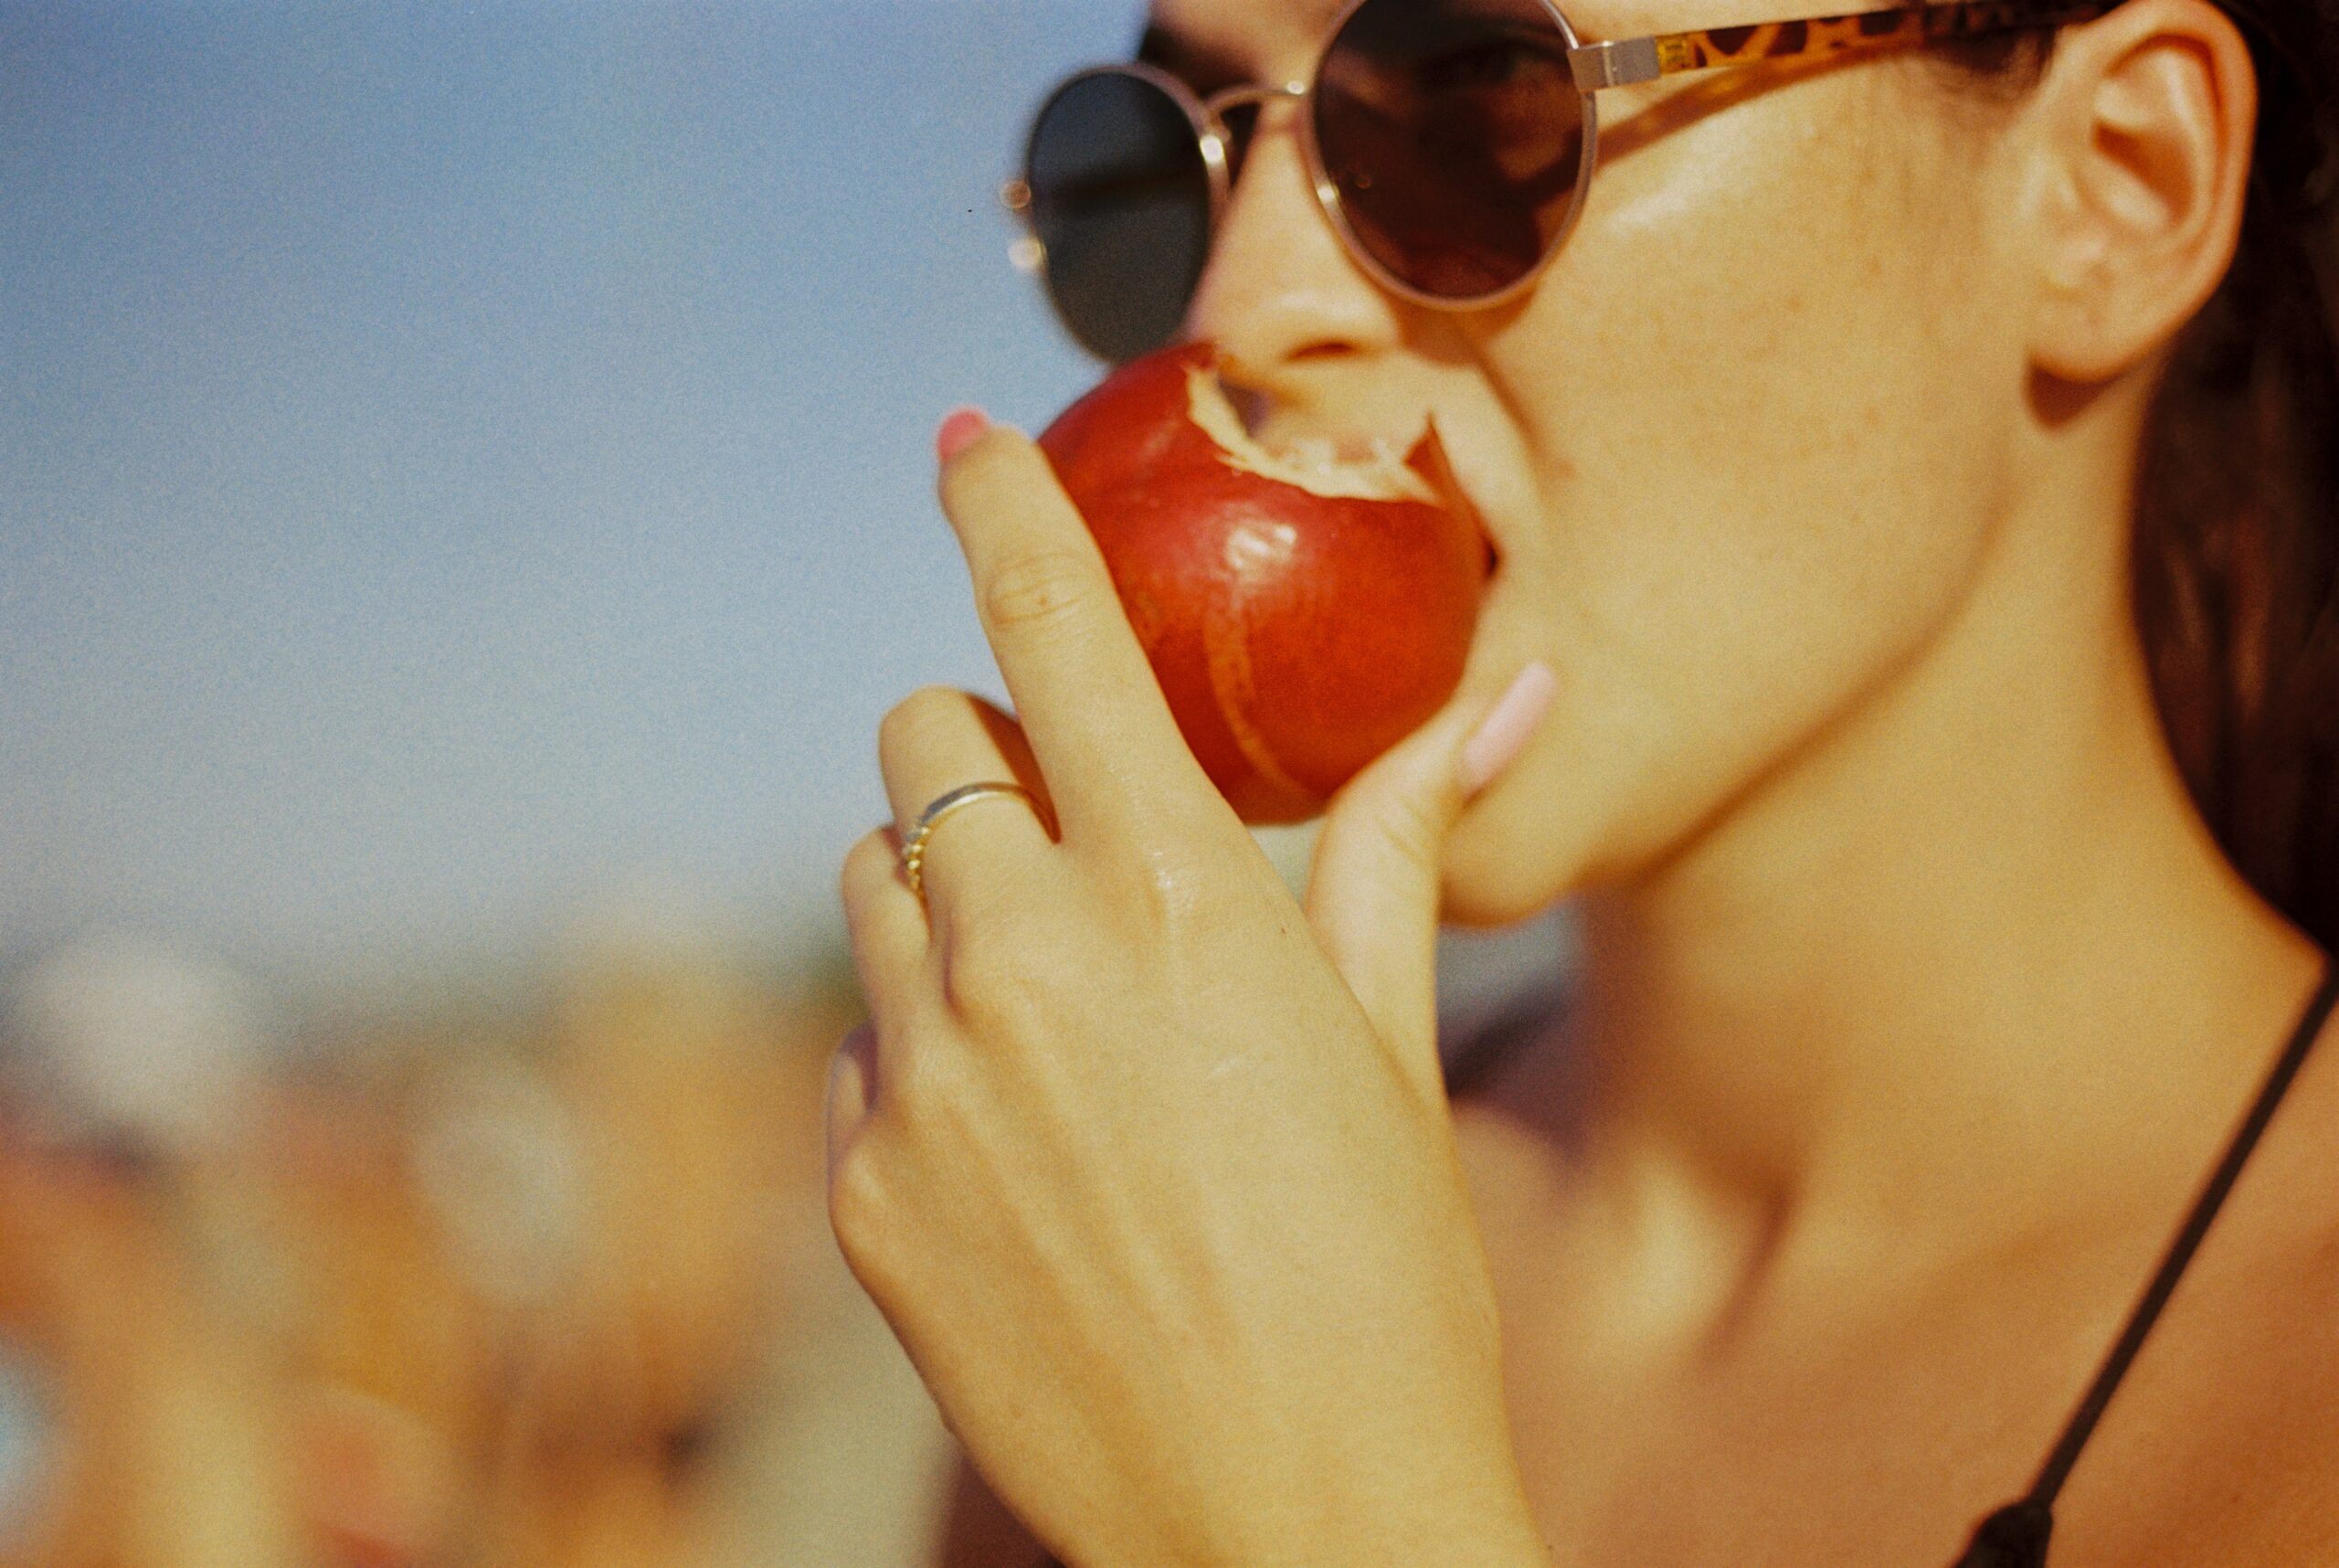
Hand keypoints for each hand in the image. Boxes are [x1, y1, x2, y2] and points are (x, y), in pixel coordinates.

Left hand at [830, 413, 1555, 1567]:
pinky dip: (916, 1048)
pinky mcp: (860, 1187)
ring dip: (943, 897)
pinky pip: (853, 1044)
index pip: (1057, 632)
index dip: (1003, 508)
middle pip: (922, 743)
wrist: (1287, 1519)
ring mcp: (920, 1077)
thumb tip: (1507, 695)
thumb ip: (1403, 847)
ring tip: (1052, 1007)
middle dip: (983, 754)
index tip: (964, 437)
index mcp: (1178, 900)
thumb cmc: (1381, 1279)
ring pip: (870, 883)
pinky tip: (1018, 1144)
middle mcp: (1023, 961)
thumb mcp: (1394, 1047)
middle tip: (1068, 834)